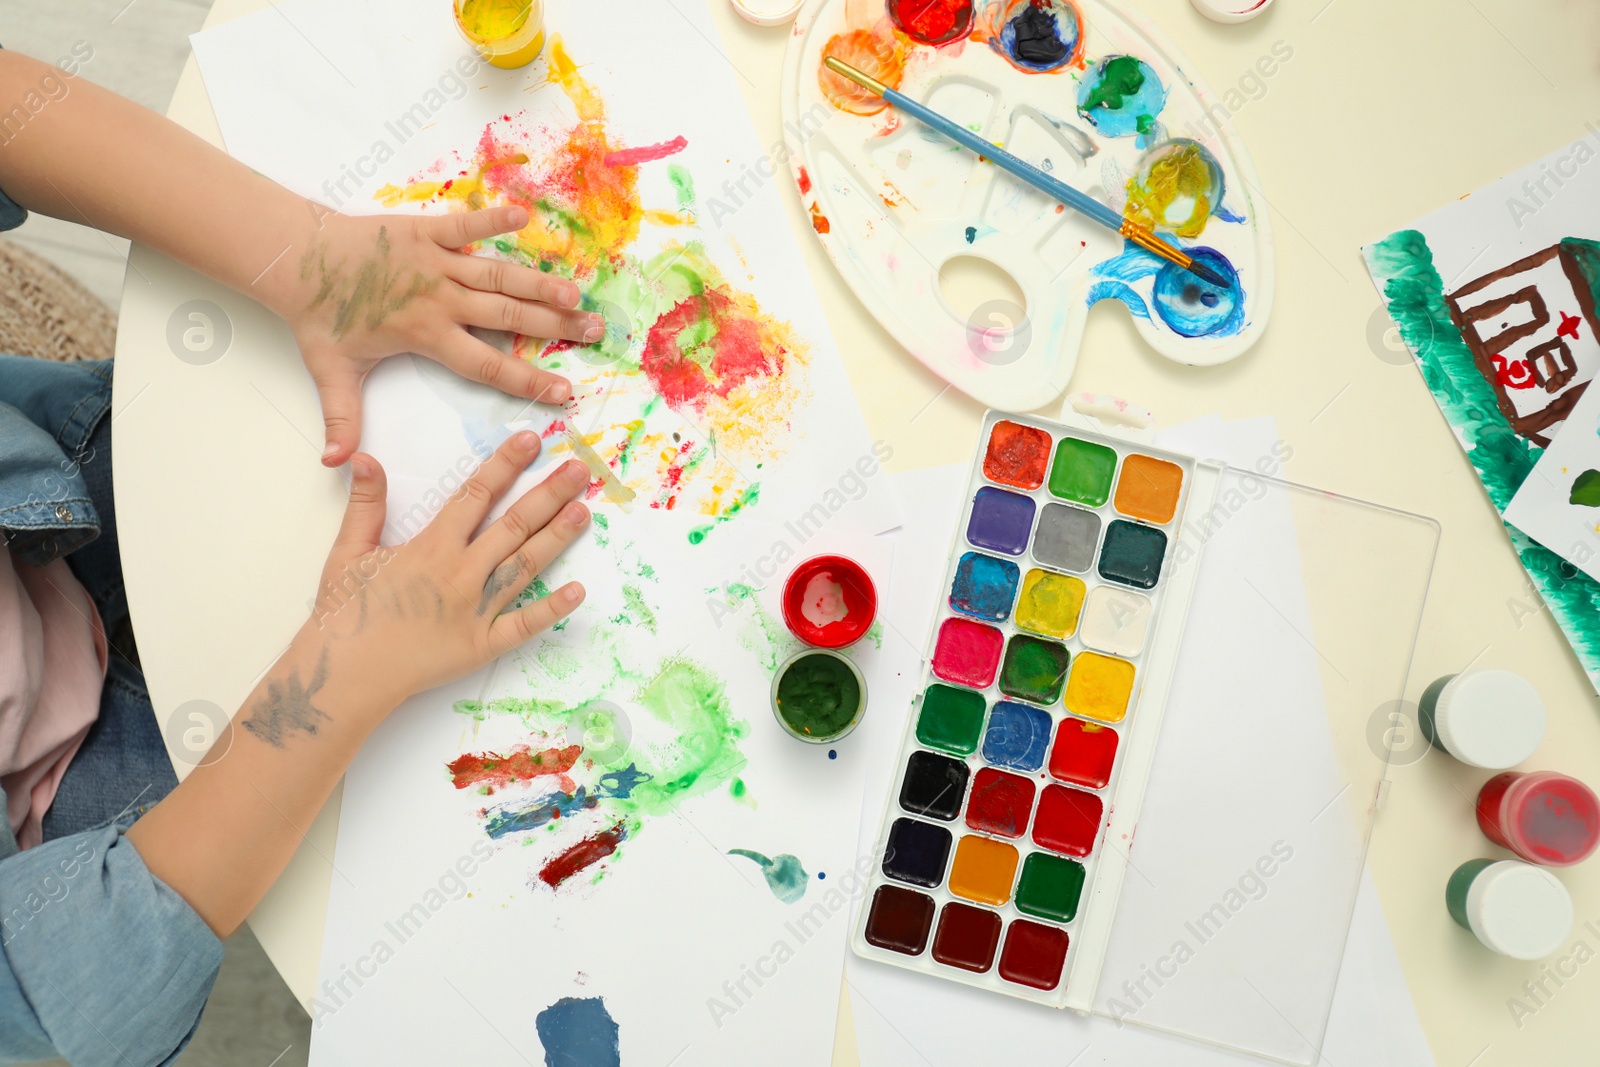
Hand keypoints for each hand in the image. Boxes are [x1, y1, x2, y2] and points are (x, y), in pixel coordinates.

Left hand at [280, 206, 603, 466]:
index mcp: (425, 334)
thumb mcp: (330, 371)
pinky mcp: (426, 231)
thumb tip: (335, 465)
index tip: (563, 393)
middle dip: (555, 328)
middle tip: (595, 333)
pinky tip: (526, 217)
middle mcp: (440, 298)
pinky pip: (467, 225)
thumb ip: (341, 418)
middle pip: (508, 317)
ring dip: (539, 284)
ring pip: (498, 275)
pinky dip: (495, 220)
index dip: (527, 381)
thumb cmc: (318, 314)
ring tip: (576, 294)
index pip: (486, 366)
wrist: (295, 257)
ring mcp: (436, 262)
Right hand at [304, 431, 590, 707]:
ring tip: (584, 511)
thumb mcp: (347, 551)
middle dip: (548, 494)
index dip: (505, 465)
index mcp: (431, 547)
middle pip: (513, 525)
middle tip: (578, 470)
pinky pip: (524, 625)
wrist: (345, 674)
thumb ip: (365, 504)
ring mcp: (476, 610)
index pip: (476, 495)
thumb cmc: (345, 613)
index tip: (531, 441)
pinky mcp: (483, 645)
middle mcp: (461, 573)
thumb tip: (364, 458)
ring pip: (525, 566)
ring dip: (556, 537)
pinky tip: (579, 590)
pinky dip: (552, 609)